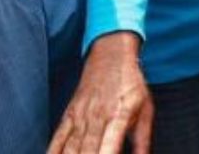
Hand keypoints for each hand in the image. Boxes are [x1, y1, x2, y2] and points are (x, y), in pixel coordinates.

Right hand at [48, 33, 151, 153]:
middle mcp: (96, 117)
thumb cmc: (131, 84)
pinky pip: (57, 139)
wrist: (110, 55)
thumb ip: (142, 140)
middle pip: (86, 152)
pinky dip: (52, 153)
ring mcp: (79, 117)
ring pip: (70, 148)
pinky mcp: (68, 115)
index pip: (110, 144)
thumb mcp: (146, 109)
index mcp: (118, 115)